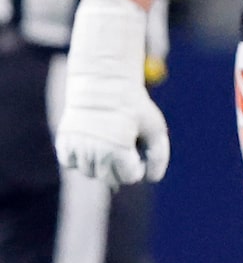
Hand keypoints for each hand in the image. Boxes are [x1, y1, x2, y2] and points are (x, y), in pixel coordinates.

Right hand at [55, 0, 167, 188]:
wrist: (102, 84)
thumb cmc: (133, 107)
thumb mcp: (155, 128)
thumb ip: (159, 156)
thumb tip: (151, 179)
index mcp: (118, 151)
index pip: (130, 178)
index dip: (138, 167)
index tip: (138, 148)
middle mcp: (95, 153)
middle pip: (109, 179)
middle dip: (119, 167)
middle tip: (123, 145)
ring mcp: (77, 148)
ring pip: (89, 173)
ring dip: (100, 165)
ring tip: (107, 143)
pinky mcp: (63, 142)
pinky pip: (70, 164)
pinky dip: (79, 160)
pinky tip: (90, 145)